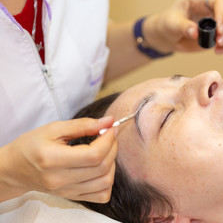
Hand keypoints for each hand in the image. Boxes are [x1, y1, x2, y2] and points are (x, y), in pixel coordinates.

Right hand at [0, 117, 117, 202]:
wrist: (15, 169)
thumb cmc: (32, 145)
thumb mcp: (53, 128)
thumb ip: (83, 125)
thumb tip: (108, 121)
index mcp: (53, 159)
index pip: (94, 155)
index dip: (108, 140)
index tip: (110, 128)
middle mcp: (60, 179)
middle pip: (102, 168)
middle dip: (112, 148)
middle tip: (109, 136)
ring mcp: (66, 191)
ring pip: (105, 182)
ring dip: (112, 163)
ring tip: (105, 150)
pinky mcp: (72, 196)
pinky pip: (101, 195)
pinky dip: (108, 181)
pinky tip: (101, 167)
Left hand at [143, 0, 222, 53]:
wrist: (168, 37)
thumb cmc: (167, 25)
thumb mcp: (171, 24)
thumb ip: (183, 26)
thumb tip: (195, 33)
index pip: (220, 0)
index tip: (218, 29)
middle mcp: (213, 7)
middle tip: (220, 41)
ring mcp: (219, 20)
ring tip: (219, 47)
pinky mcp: (221, 33)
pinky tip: (219, 51)